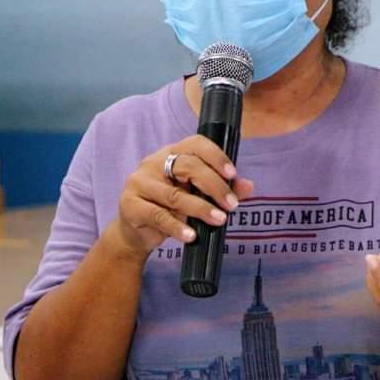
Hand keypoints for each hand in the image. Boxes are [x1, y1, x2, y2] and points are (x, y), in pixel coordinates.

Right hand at [109, 135, 254, 259]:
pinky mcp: (130, 205)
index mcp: (171, 153)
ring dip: (201, 208)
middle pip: (188, 167)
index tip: (233, 175)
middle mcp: (153, 162)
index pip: (196, 144)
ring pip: (175, 195)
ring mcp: (139, 183)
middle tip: (231, 205)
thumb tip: (249, 186)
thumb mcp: (196, 197)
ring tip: (219, 220)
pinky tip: (192, 235)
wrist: (135, 234)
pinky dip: (177, 227)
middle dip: (214, 186)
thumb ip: (221, 190)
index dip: (216, 156)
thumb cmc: (169, 209)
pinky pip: (158, 216)